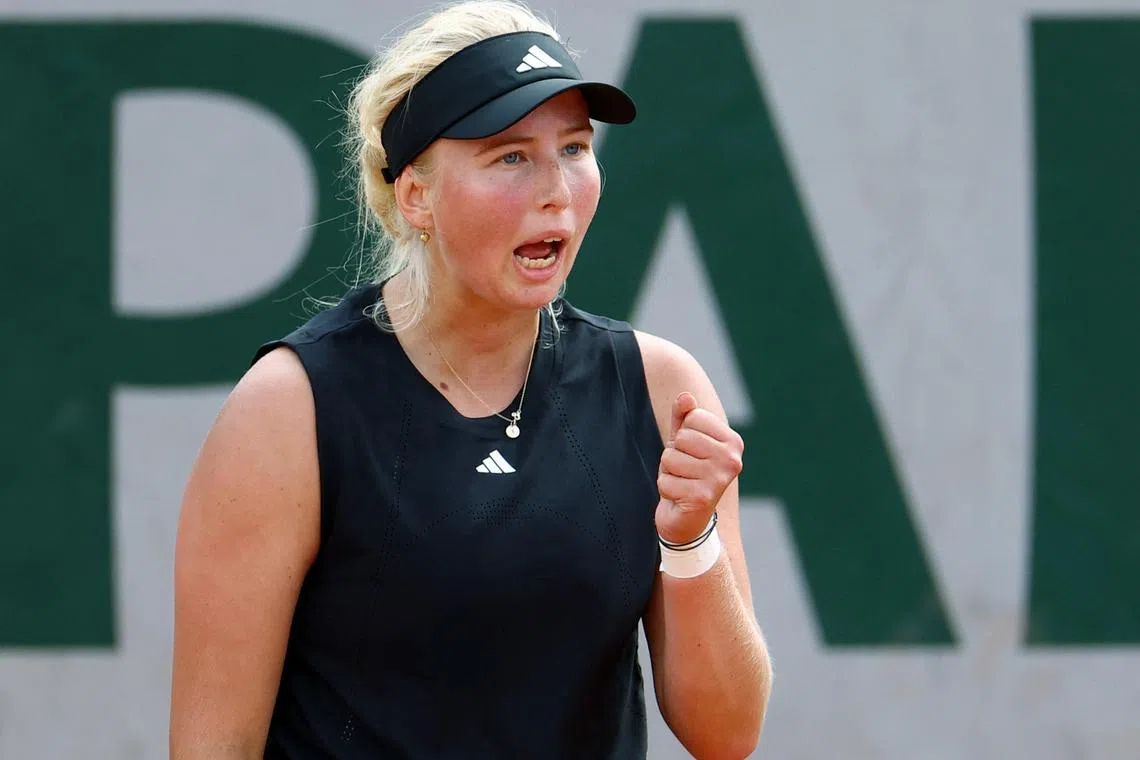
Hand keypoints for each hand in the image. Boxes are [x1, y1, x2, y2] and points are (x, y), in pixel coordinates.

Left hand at [655, 392, 744, 544]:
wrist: (689, 520)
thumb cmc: (688, 474)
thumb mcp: (684, 442)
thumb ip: (684, 418)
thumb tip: (685, 397)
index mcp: (733, 442)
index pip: (693, 417)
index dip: (683, 434)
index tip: (693, 453)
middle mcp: (732, 460)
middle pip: (681, 438)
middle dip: (674, 454)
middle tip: (686, 471)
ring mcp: (719, 479)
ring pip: (670, 458)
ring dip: (669, 472)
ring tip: (683, 483)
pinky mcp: (702, 497)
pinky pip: (665, 480)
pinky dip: (666, 489)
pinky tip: (680, 497)